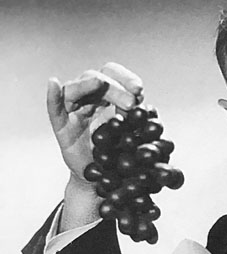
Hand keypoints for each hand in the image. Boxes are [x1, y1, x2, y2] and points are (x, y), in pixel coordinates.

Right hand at [47, 62, 143, 182]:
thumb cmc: (118, 153)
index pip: (113, 75)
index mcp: (106, 96)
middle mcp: (87, 98)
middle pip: (97, 80)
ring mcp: (72, 111)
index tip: (139, 91)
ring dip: (89, 85)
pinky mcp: (61, 126)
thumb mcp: (131, 134)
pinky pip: (54, 109)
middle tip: (131, 102)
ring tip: (100, 84)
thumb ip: (135, 119)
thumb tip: (146, 107)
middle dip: (115, 88)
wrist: (103, 178)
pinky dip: (53, 96)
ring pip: (75, 89)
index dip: (125, 78)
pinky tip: (54, 83)